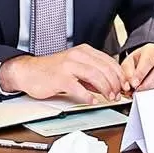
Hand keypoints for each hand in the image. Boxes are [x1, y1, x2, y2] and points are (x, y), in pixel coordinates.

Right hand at [1, 46, 125, 102]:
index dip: (120, 75)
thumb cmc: (52, 71)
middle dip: (115, 83)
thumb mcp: (76, 68)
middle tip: (118, 94)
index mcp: (84, 51)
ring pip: (95, 76)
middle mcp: (77, 56)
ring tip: (109, 98)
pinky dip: (88, 96)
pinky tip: (92, 101)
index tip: (124, 86)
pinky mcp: (60, 78)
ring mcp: (68, 66)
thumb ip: (93, 75)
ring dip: (105, 89)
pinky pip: (78, 87)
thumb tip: (111, 85)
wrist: (29, 71)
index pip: (109, 61)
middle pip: (104, 69)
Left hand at [121, 44, 153, 91]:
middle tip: (138, 90)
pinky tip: (152, 94)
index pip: (148, 60)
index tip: (134, 84)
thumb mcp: (128, 64)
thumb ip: (126, 73)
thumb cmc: (138, 63)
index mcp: (151, 50)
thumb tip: (128, 86)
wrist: (147, 65)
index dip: (140, 73)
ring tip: (143, 94)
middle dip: (148, 84)